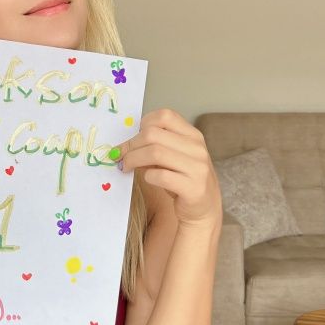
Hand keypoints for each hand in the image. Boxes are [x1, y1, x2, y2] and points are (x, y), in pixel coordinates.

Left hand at [114, 108, 222, 229]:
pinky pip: (161, 176)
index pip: (165, 116)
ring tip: (125, 166)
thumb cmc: (182, 179)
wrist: (204, 208)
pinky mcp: (193, 188)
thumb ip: (155, 146)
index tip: (133, 138)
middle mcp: (197, 148)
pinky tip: (147, 179)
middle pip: (153, 134)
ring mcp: (197, 168)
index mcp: (192, 135)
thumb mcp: (172, 157)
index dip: (143, 124)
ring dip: (133, 159)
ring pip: (154, 153)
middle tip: (119, 155)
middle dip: (130, 145)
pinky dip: (147, 176)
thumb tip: (125, 145)